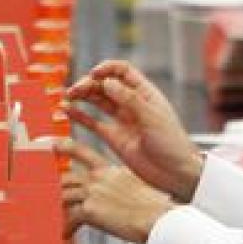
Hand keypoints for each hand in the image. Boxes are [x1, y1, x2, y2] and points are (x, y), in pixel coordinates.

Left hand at [58, 140, 173, 243]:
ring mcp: (93, 192)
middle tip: (54, 195)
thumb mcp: (134, 184)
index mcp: (110, 169)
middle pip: (67, 179)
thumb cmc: (153, 205)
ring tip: (61, 218)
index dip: (66, 148)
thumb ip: (119, 184)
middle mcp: (98, 178)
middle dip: (60, 189)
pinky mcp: (90, 210)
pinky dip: (67, 227)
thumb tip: (115, 193)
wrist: (158, 217)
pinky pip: (70, 218)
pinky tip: (66, 233)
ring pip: (65, 197)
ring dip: (62, 209)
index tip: (56, 146)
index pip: (83, 153)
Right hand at [65, 60, 203, 202]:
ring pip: (97, 101)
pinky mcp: (114, 138)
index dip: (107, 68)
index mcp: (145, 93)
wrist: (176, 175)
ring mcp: (122, 120)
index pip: (123, 71)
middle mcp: (132, 104)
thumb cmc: (173, 144)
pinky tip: (66, 111)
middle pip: (106, 85)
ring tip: (67, 96)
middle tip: (75, 90)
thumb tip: (107, 82)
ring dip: (82, 96)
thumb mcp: (152, 118)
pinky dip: (79, 116)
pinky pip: (93, 123)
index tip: (94, 74)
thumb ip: (130, 100)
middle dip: (89, 84)